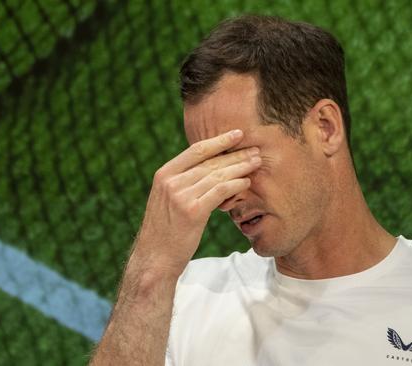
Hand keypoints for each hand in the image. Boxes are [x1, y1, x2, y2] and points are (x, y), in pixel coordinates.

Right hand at [133, 129, 260, 276]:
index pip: (196, 150)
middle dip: (235, 154)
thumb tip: (209, 170)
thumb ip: (183, 183)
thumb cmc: (165, 231)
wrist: (155, 258)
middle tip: (255, 148)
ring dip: (240, 167)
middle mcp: (171, 181)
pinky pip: (220, 191)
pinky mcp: (193, 211)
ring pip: (217, 175)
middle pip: (210, 161)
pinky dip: (235, 185)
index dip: (219, 140)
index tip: (237, 134)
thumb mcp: (167, 200)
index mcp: (164, 174)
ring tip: (256, 162)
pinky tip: (246, 182)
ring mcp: (181, 195)